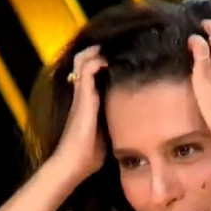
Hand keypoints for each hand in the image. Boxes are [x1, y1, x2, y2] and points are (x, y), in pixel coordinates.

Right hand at [51, 45, 107, 181]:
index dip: (100, 63)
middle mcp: (82, 95)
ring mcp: (81, 94)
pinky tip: (109, 61)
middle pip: (84, 62)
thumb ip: (117, 125)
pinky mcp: (82, 97)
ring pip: (82, 61)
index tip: (116, 58)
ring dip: (96, 52)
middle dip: (97, 52)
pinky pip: (86, 70)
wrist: (73, 163)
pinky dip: (97, 61)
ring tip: (109, 48)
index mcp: (87, 103)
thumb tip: (136, 128)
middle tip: (115, 47)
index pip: (90, 75)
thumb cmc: (89, 154)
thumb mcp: (108, 135)